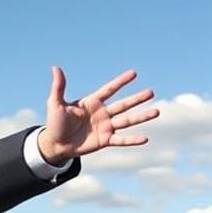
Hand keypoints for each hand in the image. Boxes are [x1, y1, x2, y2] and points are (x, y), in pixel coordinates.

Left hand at [38, 67, 158, 163]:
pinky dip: (132, 140)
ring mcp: (105, 127)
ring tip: (157, 112)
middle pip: (123, 104)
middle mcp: (102, 113)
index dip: (120, 82)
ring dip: (141, 117)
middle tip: (151, 92)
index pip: (109, 90)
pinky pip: (121, 140)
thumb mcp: (55, 104)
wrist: (55, 144)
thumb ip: (58, 87)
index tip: (133, 73)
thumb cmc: (55, 123)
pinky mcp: (104, 140)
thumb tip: (55, 68)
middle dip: (136, 99)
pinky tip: (145, 139)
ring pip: (126, 121)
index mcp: (92, 102)